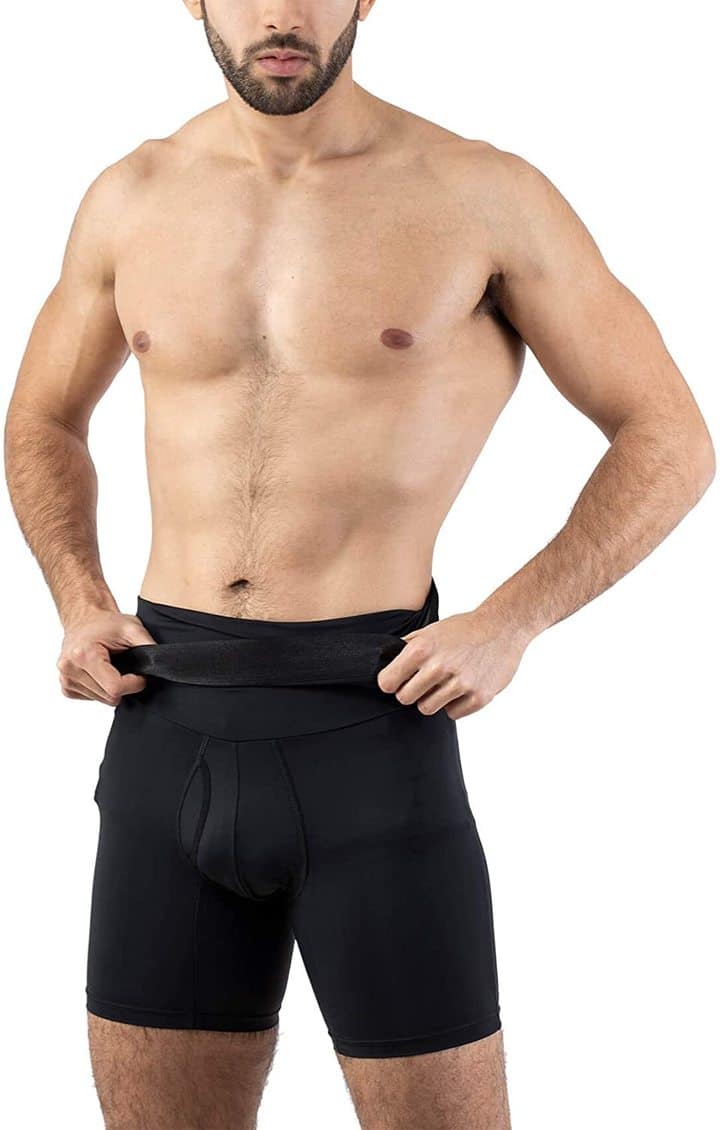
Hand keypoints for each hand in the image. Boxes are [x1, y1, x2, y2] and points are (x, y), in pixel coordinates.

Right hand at [57, 610, 156, 705]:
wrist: (84, 618)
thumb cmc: (106, 623)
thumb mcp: (132, 628)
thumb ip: (148, 646)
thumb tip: (163, 664)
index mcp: (83, 655)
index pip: (115, 688)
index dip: (134, 684)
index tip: (140, 673)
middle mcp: (70, 668)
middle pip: (110, 697)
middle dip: (125, 686)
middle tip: (127, 666)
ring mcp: (66, 679)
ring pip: (103, 700)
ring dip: (113, 688)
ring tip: (111, 666)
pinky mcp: (66, 686)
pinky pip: (93, 699)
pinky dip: (102, 689)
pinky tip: (101, 672)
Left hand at [377, 608, 529, 719]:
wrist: (503, 627)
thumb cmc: (464, 628)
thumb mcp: (431, 630)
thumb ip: (407, 647)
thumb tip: (385, 662)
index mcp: (422, 649)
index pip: (387, 682)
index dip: (391, 682)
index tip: (397, 680)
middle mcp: (439, 667)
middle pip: (405, 698)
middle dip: (411, 691)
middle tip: (423, 682)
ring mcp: (460, 684)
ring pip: (427, 709)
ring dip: (433, 699)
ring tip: (444, 683)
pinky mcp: (478, 697)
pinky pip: (452, 714)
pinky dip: (455, 704)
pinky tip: (462, 687)